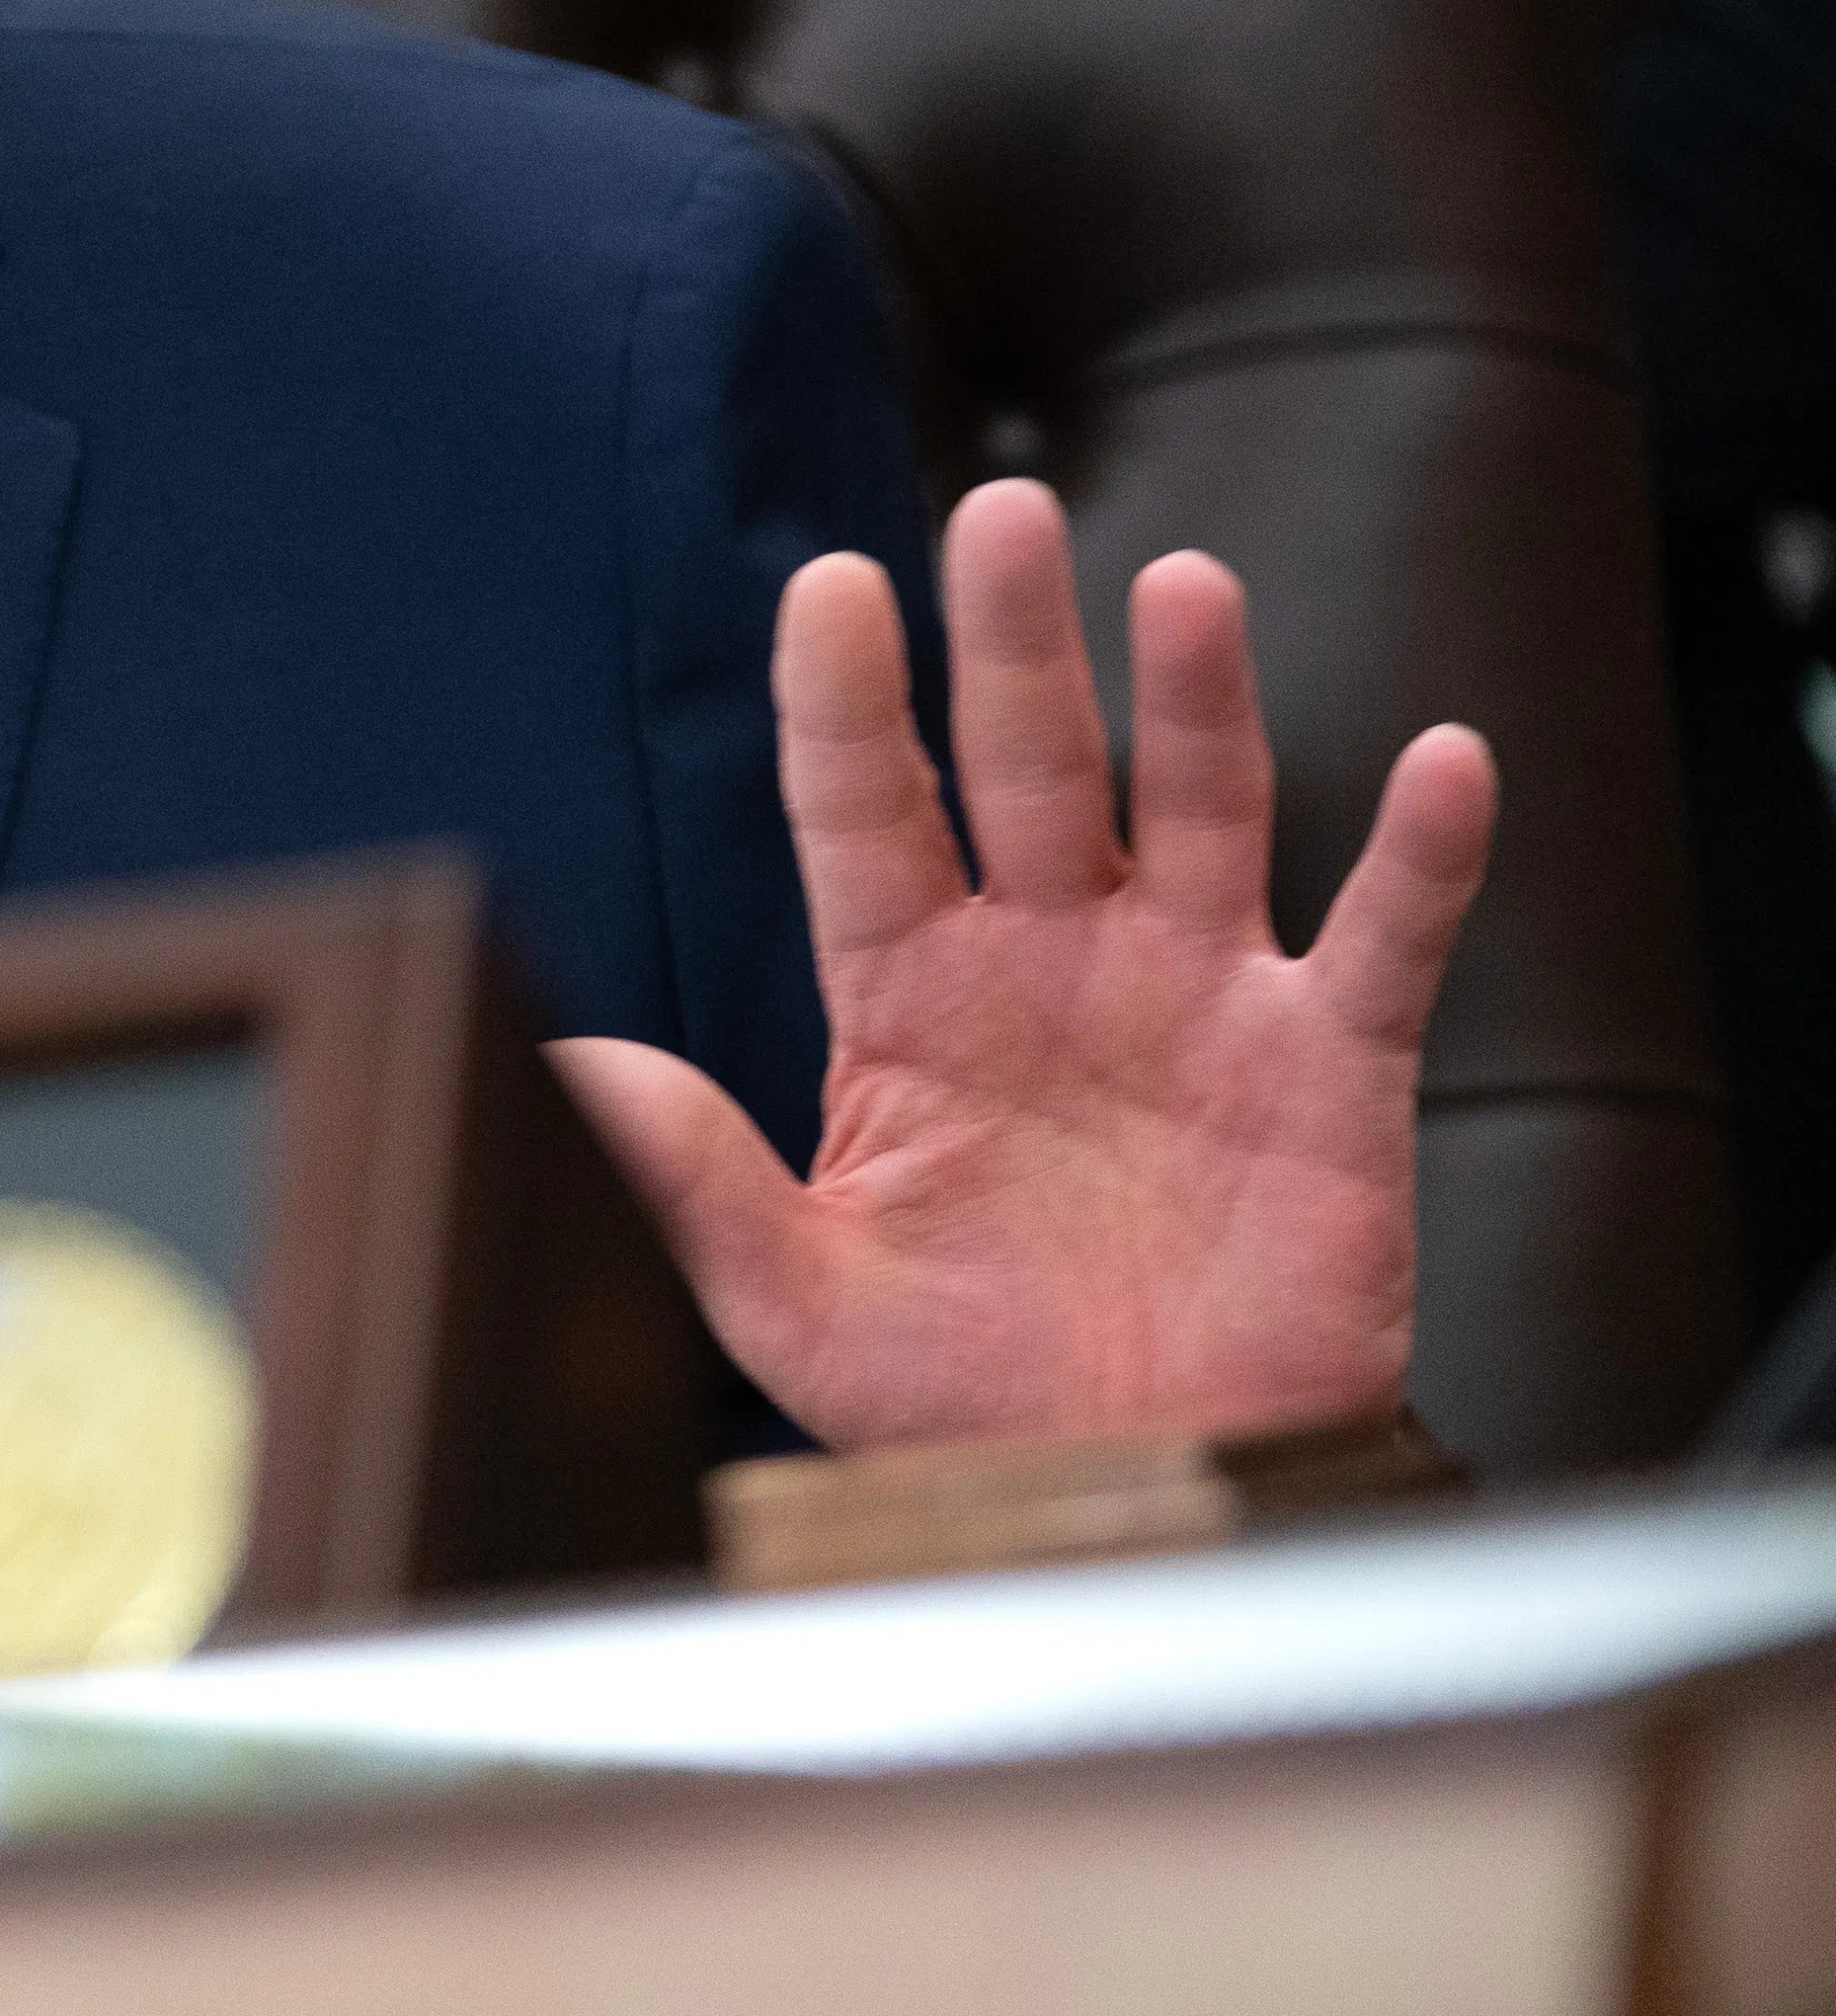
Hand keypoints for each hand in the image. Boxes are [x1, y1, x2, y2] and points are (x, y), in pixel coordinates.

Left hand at [551, 479, 1484, 1450]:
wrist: (1132, 1502)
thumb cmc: (959, 1403)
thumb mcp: (794, 1298)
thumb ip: (693, 1179)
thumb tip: (574, 1066)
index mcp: (911, 1000)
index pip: (865, 813)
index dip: (847, 702)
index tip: (829, 589)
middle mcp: (1053, 964)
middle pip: (1033, 767)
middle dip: (1017, 644)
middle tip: (1003, 513)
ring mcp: (1196, 999)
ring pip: (1202, 809)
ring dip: (1198, 701)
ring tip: (1184, 588)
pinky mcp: (1327, 1069)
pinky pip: (1385, 940)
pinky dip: (1422, 855)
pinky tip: (1441, 765)